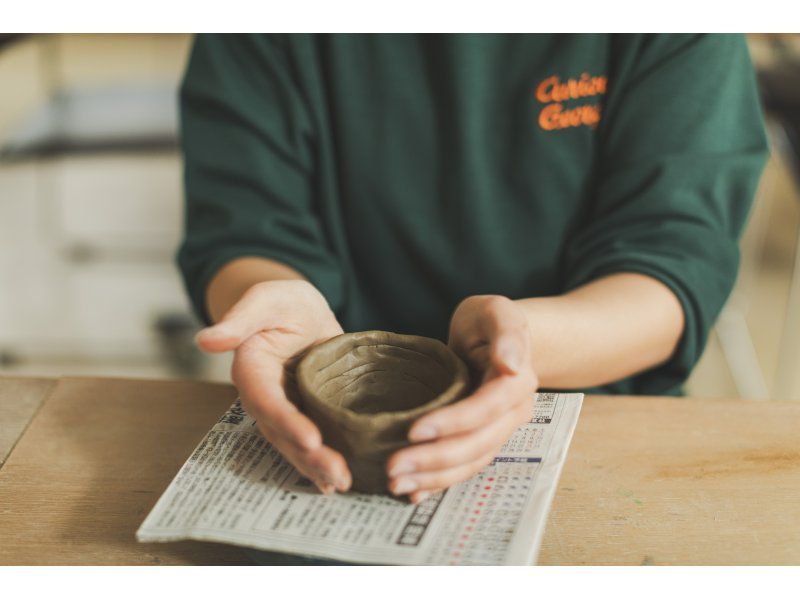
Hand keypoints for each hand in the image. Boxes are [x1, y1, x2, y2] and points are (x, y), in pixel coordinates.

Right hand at [195, 279, 351, 494]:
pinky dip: (318, 463)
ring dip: (315, 466)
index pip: (266, 400)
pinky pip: (306, 442)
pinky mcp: (303, 413)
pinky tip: (335, 483)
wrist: (300, 311)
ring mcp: (283, 408)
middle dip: (307, 456)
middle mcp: (264, 396)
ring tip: (341, 483)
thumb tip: (207, 340)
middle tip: (337, 473)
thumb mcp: (266, 299)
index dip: (286, 420)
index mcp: (252, 369)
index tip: (310, 438)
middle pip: (280, 432)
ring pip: (293, 444)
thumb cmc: (282, 302)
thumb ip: (240, 318)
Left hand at [386, 295, 537, 502]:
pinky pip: (463, 467)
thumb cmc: (487, 320)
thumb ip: (508, 333)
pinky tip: (413, 492)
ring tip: (394, 484)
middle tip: (393, 468)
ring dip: (433, 478)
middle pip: (476, 445)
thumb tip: (512, 366)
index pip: (484, 409)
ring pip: (470, 463)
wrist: (490, 337)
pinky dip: (439, 482)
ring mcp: (498, 431)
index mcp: (516, 383)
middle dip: (434, 460)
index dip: (452, 423)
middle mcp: (512, 414)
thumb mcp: (495, 312)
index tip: (414, 430)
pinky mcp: (481, 440)